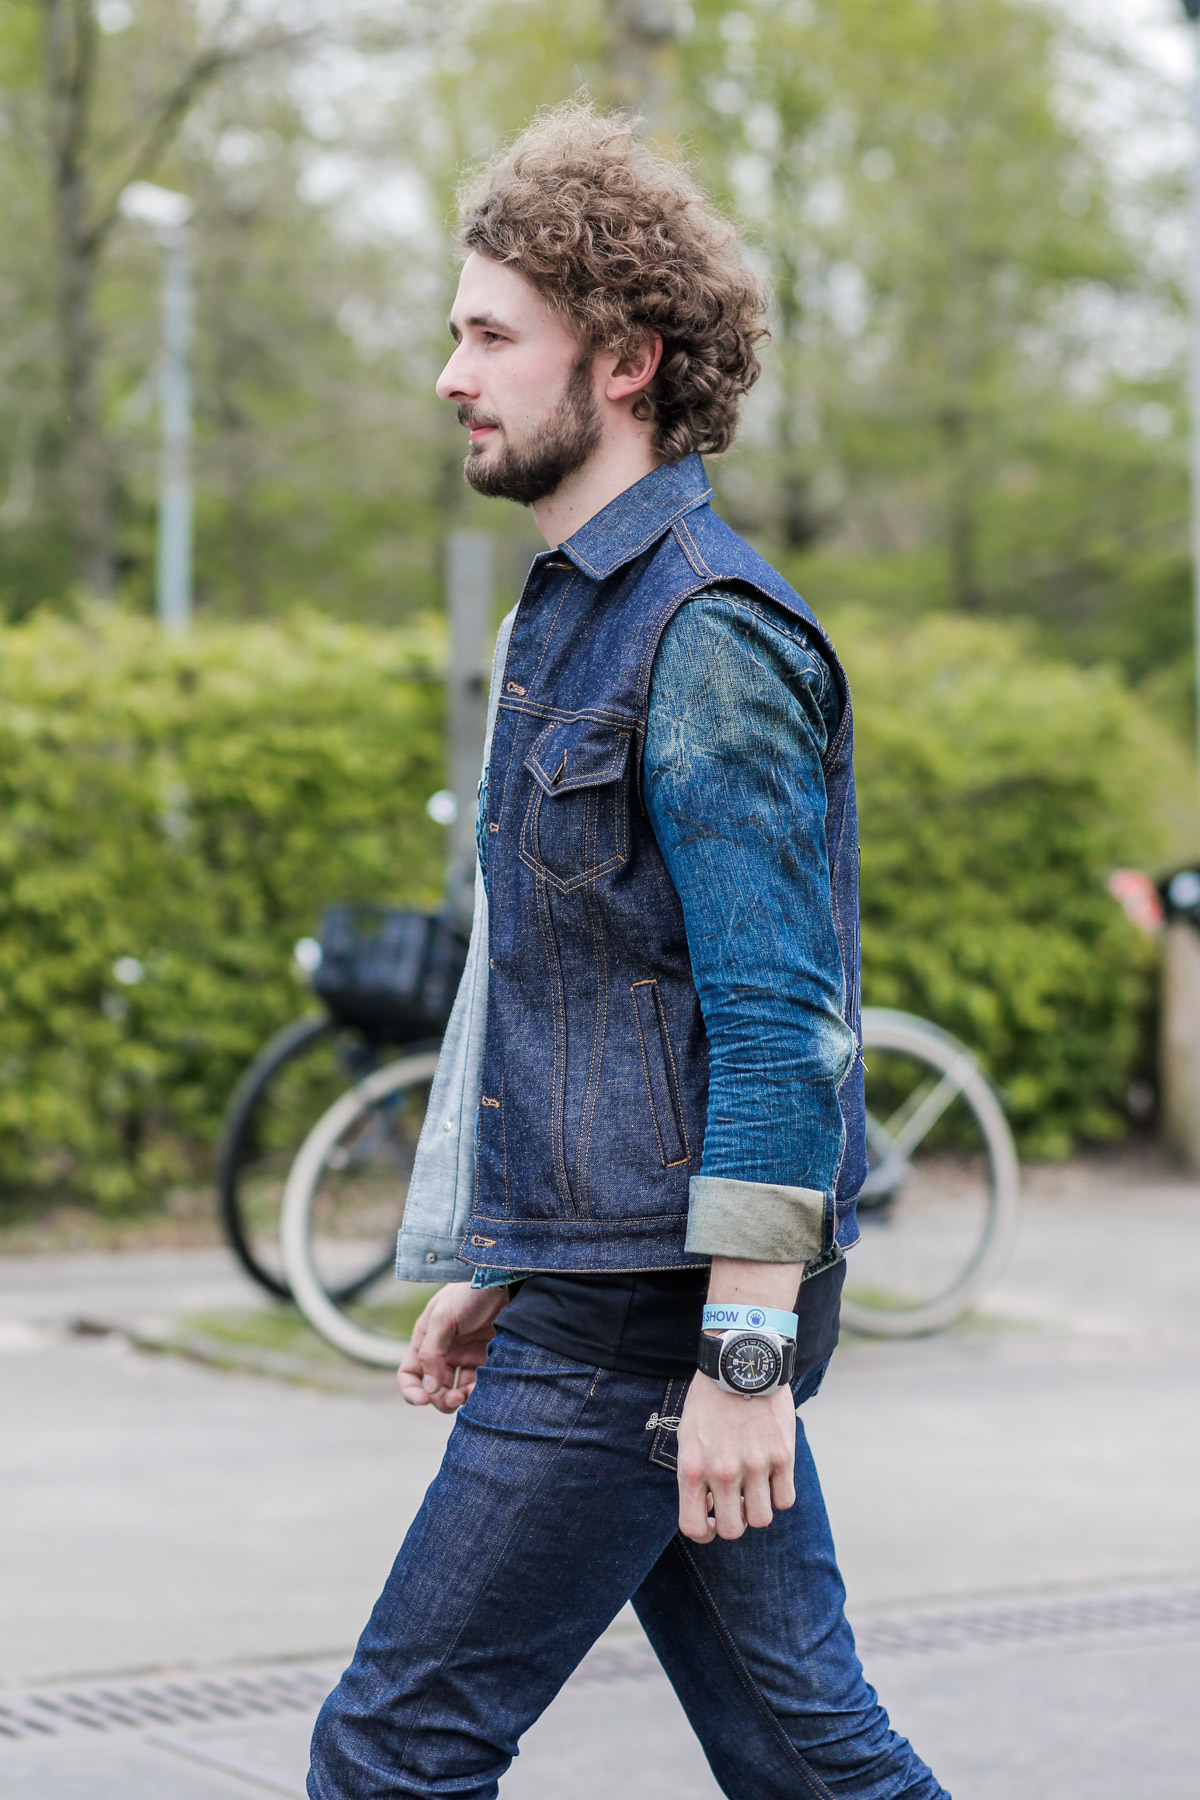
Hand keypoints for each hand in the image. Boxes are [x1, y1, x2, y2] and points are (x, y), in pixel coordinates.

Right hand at [396, 1283, 508, 1412]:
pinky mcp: (486, 1359)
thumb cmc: (469, 1293)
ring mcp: (466, 1356)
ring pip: (455, 1390)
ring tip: (468, 1395)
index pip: (409, 1374)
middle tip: (455, 1398)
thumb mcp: (443, 1318)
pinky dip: (477, 1393)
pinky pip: (478, 1385)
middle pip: (433, 1388)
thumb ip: (432, 1353)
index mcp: (426, 1340)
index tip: (423, 1400)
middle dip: (440, 1399)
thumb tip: (429, 1388)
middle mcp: (443, 1352)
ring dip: (459, 1399)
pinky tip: (483, 1389)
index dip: (411, 1391)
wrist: (505, 1281)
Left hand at [676, 1370, 796, 1541]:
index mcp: (694, 1467)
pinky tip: (773, 1477)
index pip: (693, 1526)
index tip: (711, 1522)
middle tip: (736, 1504)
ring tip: (755, 1489)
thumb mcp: (688, 1434)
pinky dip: (779, 1494)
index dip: (703, 1533)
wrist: (741, 1360)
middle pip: (732, 1530)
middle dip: (733, 1522)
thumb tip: (708, 1505)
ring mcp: (755, 1465)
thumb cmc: (710, 1398)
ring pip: (761, 1520)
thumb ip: (695, 1473)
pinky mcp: (782, 1456)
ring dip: (758, 1510)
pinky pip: (785, 1500)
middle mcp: (723, 1472)